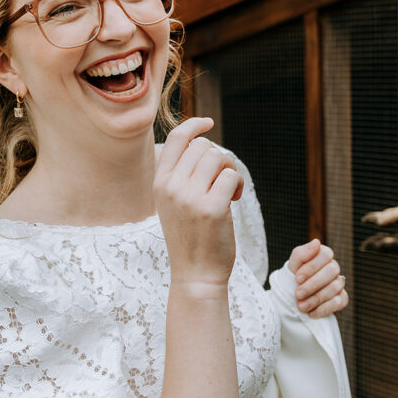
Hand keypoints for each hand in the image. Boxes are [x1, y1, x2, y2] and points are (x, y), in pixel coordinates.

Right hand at [154, 117, 243, 292]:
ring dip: (230, 171)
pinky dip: (237, 185)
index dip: (194, 125)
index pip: (176, 139)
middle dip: (219, 159)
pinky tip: (234, 200)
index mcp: (159, 184)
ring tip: (228, 191)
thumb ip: (182, 176)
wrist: (195, 274)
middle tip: (223, 181)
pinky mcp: (212, 209)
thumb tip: (202, 144)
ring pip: (218, 158)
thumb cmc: (191, 237)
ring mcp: (190, 198)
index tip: (208, 122)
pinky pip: (231, 176)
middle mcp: (171, 187)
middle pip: (203, 147)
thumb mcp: (175, 203)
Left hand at [288, 239, 348, 317]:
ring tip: (301, 306)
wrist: (292, 297)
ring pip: (334, 287)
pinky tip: (311, 313)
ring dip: (316, 298)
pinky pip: (339, 302)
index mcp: (323, 256)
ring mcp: (338, 283)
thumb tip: (317, 242)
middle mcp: (333, 268)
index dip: (312, 266)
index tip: (297, 278)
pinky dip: (324, 308)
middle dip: (313, 284)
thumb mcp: (292, 265)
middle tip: (298, 294)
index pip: (326, 254)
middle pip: (331, 271)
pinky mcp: (341, 298)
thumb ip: (302, 253)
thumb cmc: (293, 277)